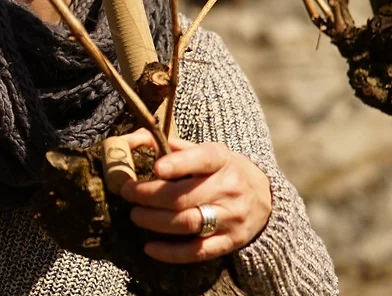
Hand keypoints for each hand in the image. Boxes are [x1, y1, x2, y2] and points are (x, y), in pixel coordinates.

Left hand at [118, 129, 271, 263]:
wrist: (265, 198)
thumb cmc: (224, 170)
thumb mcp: (207, 151)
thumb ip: (172, 146)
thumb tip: (133, 139)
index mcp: (221, 160)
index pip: (202, 159)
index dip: (178, 164)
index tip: (156, 168)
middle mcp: (229, 188)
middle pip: (183, 196)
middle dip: (148, 195)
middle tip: (126, 193)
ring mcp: (230, 218)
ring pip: (187, 223)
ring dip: (154, 221)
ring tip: (135, 215)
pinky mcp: (229, 242)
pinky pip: (197, 251)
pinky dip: (171, 253)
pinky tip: (150, 248)